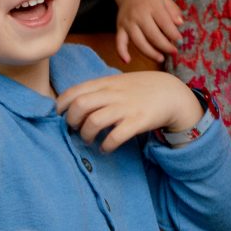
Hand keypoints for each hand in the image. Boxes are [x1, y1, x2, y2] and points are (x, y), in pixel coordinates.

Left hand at [57, 70, 200, 150]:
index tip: (59, 116)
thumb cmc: (140, 89)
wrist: (172, 93)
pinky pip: (116, 137)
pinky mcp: (138, 122)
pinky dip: (106, 146)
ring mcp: (126, 108)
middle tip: (75, 129)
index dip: (61, 105)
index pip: (74, 91)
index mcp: (106, 83)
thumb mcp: (118, 82)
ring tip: (89, 140)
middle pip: (80, 105)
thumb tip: (74, 103)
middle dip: (71, 121)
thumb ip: (98, 90)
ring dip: (86, 135)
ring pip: (94, 121)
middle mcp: (113, 94)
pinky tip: (106, 148)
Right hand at [115, 0, 183, 65]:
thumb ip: (173, 11)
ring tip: (161, 58)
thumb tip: (179, 23)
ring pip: (138, 42)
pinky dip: (121, 52)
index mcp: (152, 6)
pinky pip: (119, 42)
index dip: (173, 34)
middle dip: (165, 46)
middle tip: (174, 52)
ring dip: (150, 53)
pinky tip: (127, 60)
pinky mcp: (120, 27)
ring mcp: (128, 22)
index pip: (164, 23)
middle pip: (152, 35)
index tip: (180, 40)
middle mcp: (138, 14)